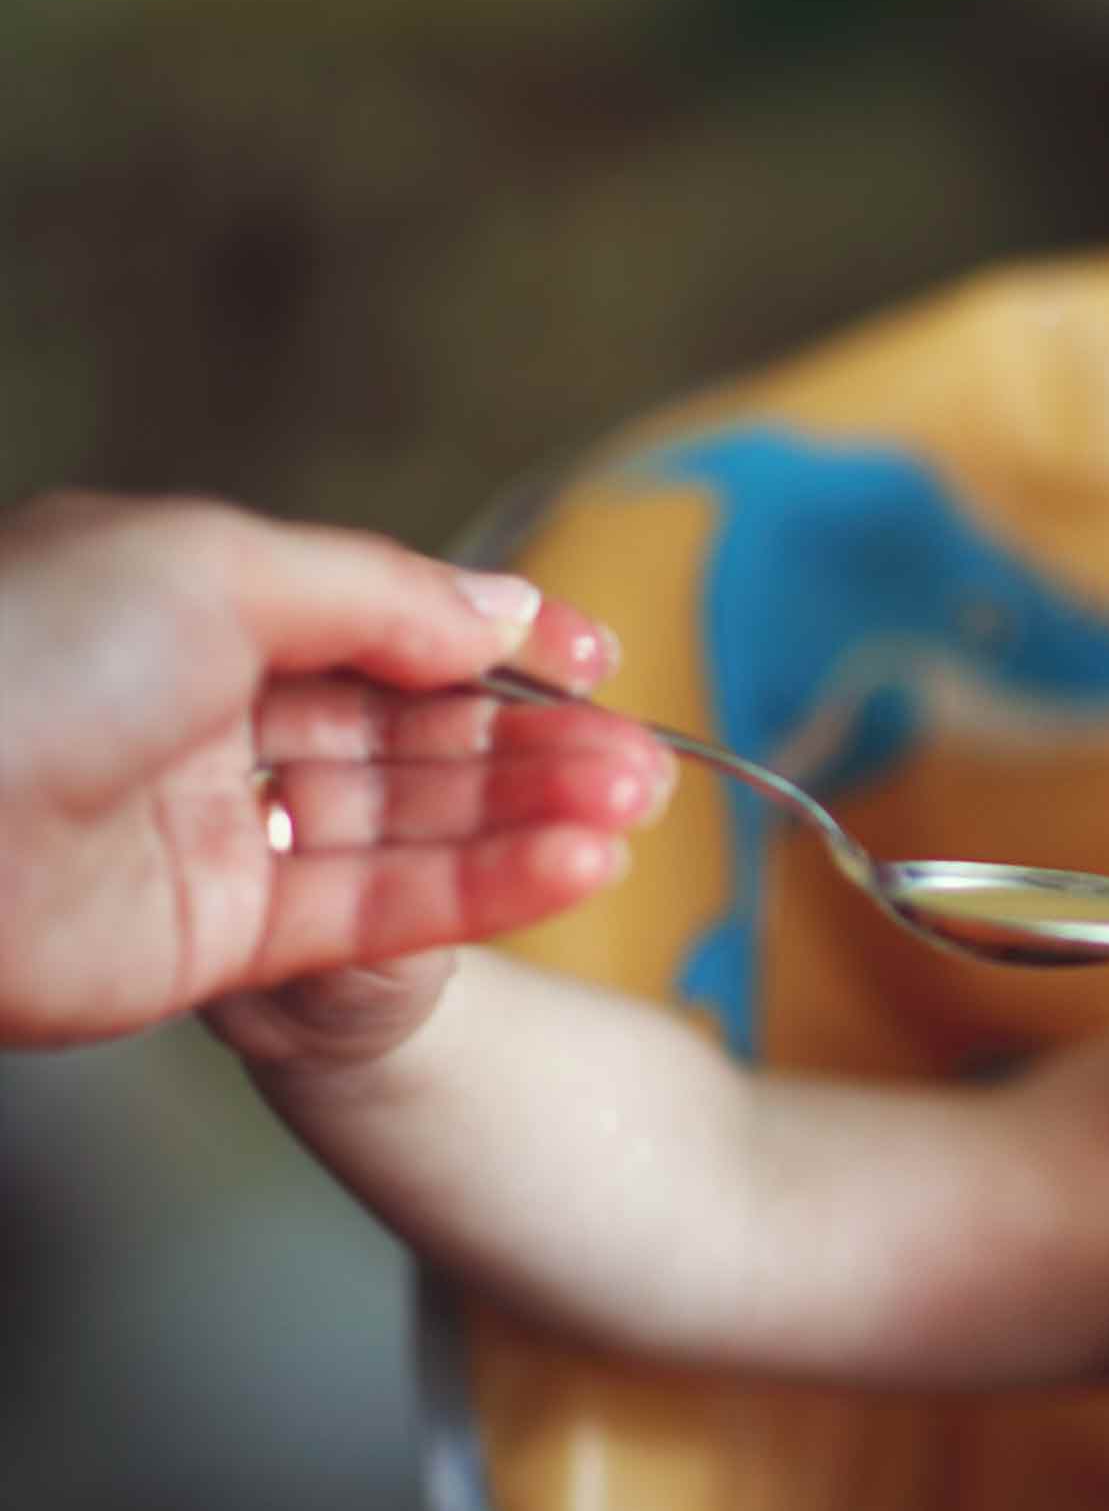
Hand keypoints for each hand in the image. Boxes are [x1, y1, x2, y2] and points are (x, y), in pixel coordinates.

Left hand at [0, 491, 669, 1048]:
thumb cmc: (17, 660)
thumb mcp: (217, 566)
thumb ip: (382, 595)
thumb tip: (503, 606)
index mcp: (192, 607)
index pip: (384, 625)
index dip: (498, 640)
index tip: (599, 660)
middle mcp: (208, 718)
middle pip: (412, 731)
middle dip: (533, 740)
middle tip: (644, 759)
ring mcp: (216, 836)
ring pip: (409, 824)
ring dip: (530, 816)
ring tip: (634, 811)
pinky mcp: (221, 944)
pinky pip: (377, 912)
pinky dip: (484, 890)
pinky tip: (573, 865)